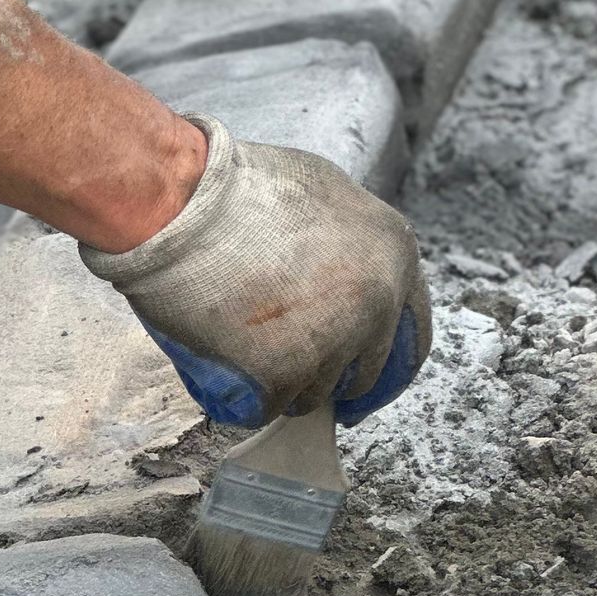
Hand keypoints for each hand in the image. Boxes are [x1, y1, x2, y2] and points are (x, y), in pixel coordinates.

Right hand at [79, 122, 431, 427]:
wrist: (182, 206)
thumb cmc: (240, 187)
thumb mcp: (323, 191)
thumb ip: (351, 237)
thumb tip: (352, 269)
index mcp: (396, 253)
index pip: (414, 333)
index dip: (388, 361)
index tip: (364, 378)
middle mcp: (378, 301)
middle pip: (366, 372)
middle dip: (334, 379)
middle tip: (299, 374)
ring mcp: (335, 340)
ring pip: (317, 393)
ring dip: (288, 388)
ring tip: (249, 356)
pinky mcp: (287, 372)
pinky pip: (272, 407)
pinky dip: (251, 399)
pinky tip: (231, 372)